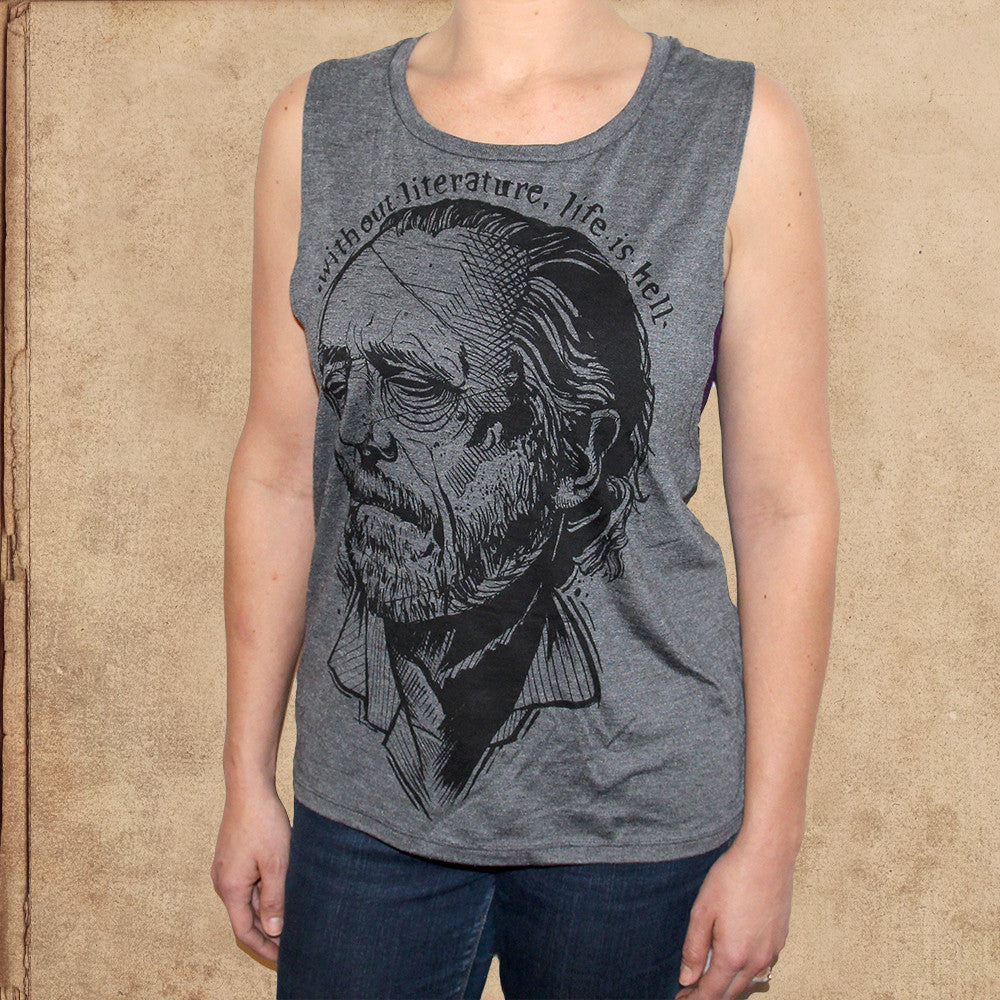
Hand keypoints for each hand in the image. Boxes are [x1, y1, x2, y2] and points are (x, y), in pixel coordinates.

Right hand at [210, 783, 290, 963]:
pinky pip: (247, 884)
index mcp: (231, 888)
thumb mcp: (276, 864)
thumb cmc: (263, 823)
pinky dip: (263, 893)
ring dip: (266, 911)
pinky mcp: (233, 857)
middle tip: (293, 941)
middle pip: (245, 917)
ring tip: (292, 918)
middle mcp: (223, 882)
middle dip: (268, 932)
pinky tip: (282, 891)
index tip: (283, 958)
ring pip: (247, 900)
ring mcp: (226, 869)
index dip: (264, 948)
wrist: (248, 789)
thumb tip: (272, 931)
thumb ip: (274, 899)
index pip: (244, 932)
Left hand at [673, 832, 794, 998]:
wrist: (768, 857)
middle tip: (690, 992)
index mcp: (733, 955)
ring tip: (709, 980)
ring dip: (728, 987)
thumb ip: (693, 949)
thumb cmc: (732, 878)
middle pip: (731, 993)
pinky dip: (745, 973)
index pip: (711, 993)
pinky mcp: (780, 940)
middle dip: (710, 996)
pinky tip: (734, 962)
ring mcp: (772, 952)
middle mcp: (756, 960)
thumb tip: (687, 978)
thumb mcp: (702, 911)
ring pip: (748, 982)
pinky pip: (761, 968)